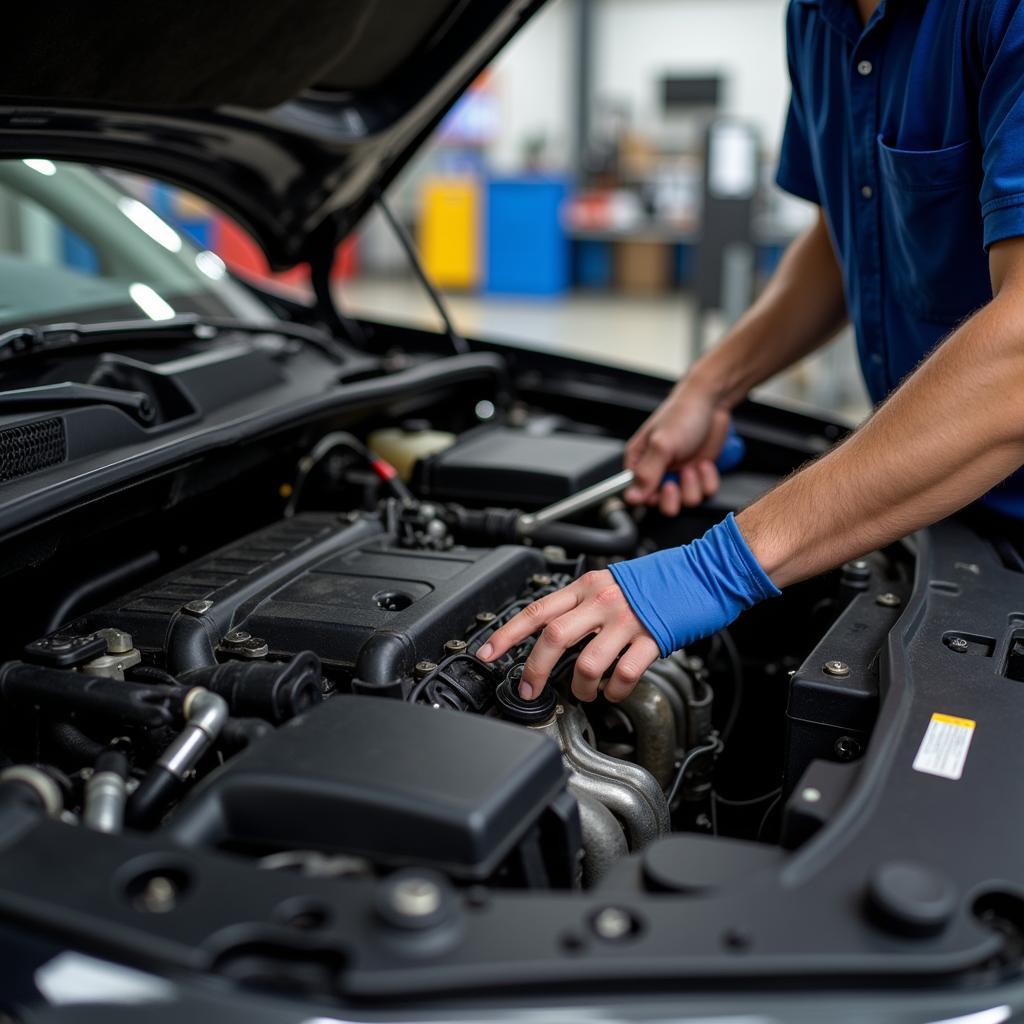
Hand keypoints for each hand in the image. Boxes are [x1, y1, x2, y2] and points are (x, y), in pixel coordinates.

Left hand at [476, 571, 660, 702]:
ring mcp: (627, 620)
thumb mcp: (611, 583)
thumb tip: (555, 636)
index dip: (507, 634)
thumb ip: (583, 606)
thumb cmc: (658, 581)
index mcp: (587, 586)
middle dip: (534, 669)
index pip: (536, 609)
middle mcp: (602, 601)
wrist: (704, 571)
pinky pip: (624, 673)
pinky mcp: (652, 638)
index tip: (487, 653)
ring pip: (586, 662)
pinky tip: (613, 692)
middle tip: (529, 689)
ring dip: (579, 687)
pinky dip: (614, 691)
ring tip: (583, 693)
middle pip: (552, 636)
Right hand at [625, 381, 731, 515]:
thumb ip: (646, 473)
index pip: (636, 495)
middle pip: (662, 504)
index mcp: (639, 463)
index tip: (663, 485)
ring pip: (686, 501)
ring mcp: (679, 475)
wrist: (712, 403)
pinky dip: (708, 479)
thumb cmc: (682, 415)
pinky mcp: (699, 476)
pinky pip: (705, 493)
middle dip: (674, 495)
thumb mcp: (662, 445)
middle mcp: (658, 471)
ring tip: (693, 465)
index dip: (650, 497)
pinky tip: (705, 463)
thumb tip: (631, 497)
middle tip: (676, 480)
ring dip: (693, 485)